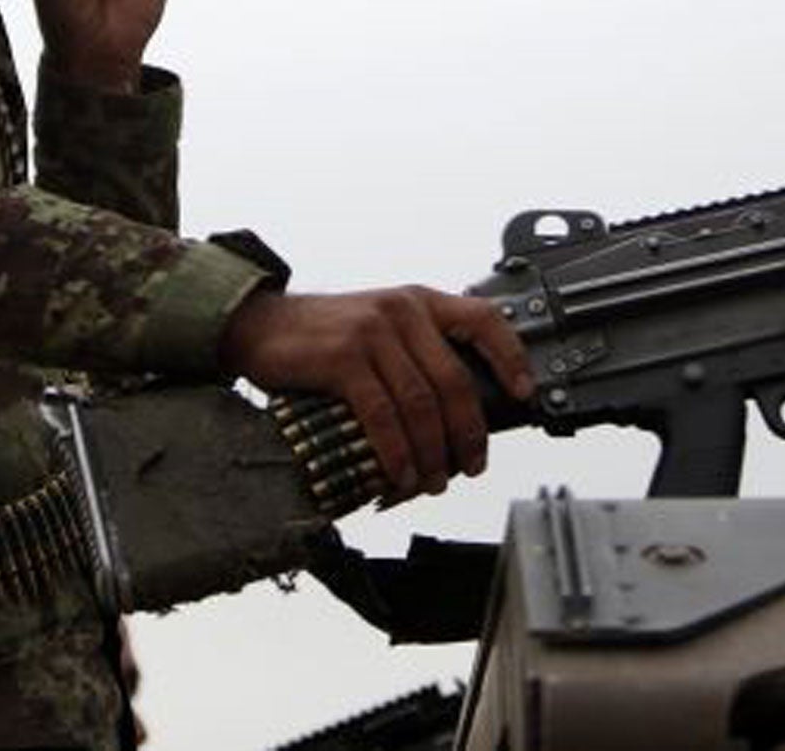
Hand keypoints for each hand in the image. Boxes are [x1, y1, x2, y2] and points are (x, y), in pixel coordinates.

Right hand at [218, 286, 533, 496]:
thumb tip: (458, 411)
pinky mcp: (343, 359)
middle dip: (469, 431)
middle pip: (455, 379)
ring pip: (422, 403)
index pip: (483, 319)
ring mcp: (373, 332)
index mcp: (421, 302)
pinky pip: (383, 414)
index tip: (524, 393)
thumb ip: (417, 353)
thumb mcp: (381, 327)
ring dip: (433, 452)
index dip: (510, 357)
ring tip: (435, 481)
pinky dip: (397, 451)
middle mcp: (403, 311)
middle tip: (472, 465)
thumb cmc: (325, 336)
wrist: (260, 325)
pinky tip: (401, 475)